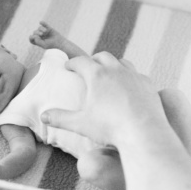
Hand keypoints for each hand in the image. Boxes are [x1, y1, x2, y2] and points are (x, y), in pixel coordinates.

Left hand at [29, 21, 65, 49]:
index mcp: (38, 41)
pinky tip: (41, 22)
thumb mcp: (44, 45)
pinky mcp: (48, 28)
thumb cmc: (51, 45)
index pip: (31, 39)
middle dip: (37, 33)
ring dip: (41, 29)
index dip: (31, 37)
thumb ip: (38, 42)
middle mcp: (40, 36)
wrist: (60, 42)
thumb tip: (34, 36)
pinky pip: (44, 24)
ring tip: (45, 31)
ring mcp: (44, 32)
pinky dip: (43, 23)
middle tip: (42, 34)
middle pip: (34, 33)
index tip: (35, 37)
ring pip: (39, 28)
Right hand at [41, 52, 168, 147]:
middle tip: (88, 67)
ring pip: (121, 62)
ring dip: (113, 65)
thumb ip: (60, 118)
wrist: (144, 133)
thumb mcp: (81, 124)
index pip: (80, 61)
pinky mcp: (147, 84)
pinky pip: (137, 74)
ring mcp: (134, 75)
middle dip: (93, 60)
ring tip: (109, 74)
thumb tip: (43, 116)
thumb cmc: (110, 128)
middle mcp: (116, 70)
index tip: (68, 66)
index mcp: (97, 75)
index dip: (72, 63)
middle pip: (102, 56)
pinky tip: (128, 87)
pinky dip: (129, 77)